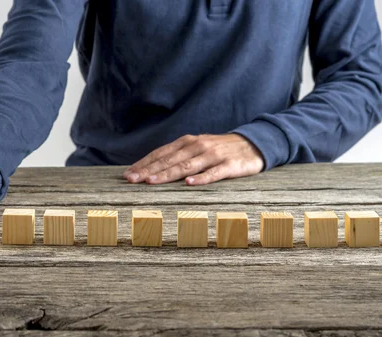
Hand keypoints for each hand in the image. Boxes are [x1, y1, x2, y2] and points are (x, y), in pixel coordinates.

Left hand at [123, 134, 264, 184]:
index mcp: (187, 142)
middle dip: (149, 171)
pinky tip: (189, 183)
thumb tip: (152, 169)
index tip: (128, 175)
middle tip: (132, 180)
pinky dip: (201, 178)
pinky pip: (213, 173)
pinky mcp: (229, 165)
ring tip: (152, 181)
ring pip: (187, 166)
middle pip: (169, 160)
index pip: (161, 153)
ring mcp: (213, 155)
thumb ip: (178, 156)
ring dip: (168, 174)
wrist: (253, 144)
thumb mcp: (197, 148)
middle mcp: (197, 146)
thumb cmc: (219, 150)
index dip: (144, 164)